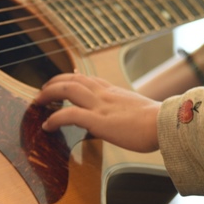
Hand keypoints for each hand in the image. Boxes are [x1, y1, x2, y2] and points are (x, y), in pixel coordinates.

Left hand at [34, 73, 160, 152]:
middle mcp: (105, 94)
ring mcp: (100, 106)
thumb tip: (125, 118)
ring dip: (48, 94)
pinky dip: (54, 118)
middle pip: (73, 79)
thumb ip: (127, 110)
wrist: (166, 123)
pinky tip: (47, 125)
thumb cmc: (158, 122)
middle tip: (42, 91)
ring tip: (37, 102)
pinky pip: (69, 115)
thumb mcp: (139, 110)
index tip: (63, 80)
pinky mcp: (98, 120)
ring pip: (67, 90)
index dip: (72, 78)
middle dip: (54, 83)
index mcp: (115, 92)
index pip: (89, 79)